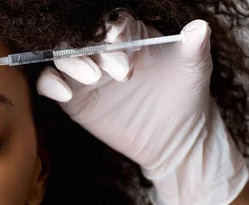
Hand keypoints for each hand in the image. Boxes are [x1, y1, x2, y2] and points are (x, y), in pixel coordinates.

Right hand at [36, 15, 248, 204]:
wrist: (174, 137)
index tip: (121, 40)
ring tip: (92, 79)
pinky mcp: (73, 98)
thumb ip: (194, 47)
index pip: (114, 23)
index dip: (114, 30)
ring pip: (62, 57)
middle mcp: (103, 50)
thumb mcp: (193, 69)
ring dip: (70, 63)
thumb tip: (199, 28)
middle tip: (112, 70)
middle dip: (91, 48)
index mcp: (130, 34)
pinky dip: (50, 84)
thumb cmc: (185, 95)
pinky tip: (64, 95)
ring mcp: (85, 74)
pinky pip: (49, 84)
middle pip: (82, 37)